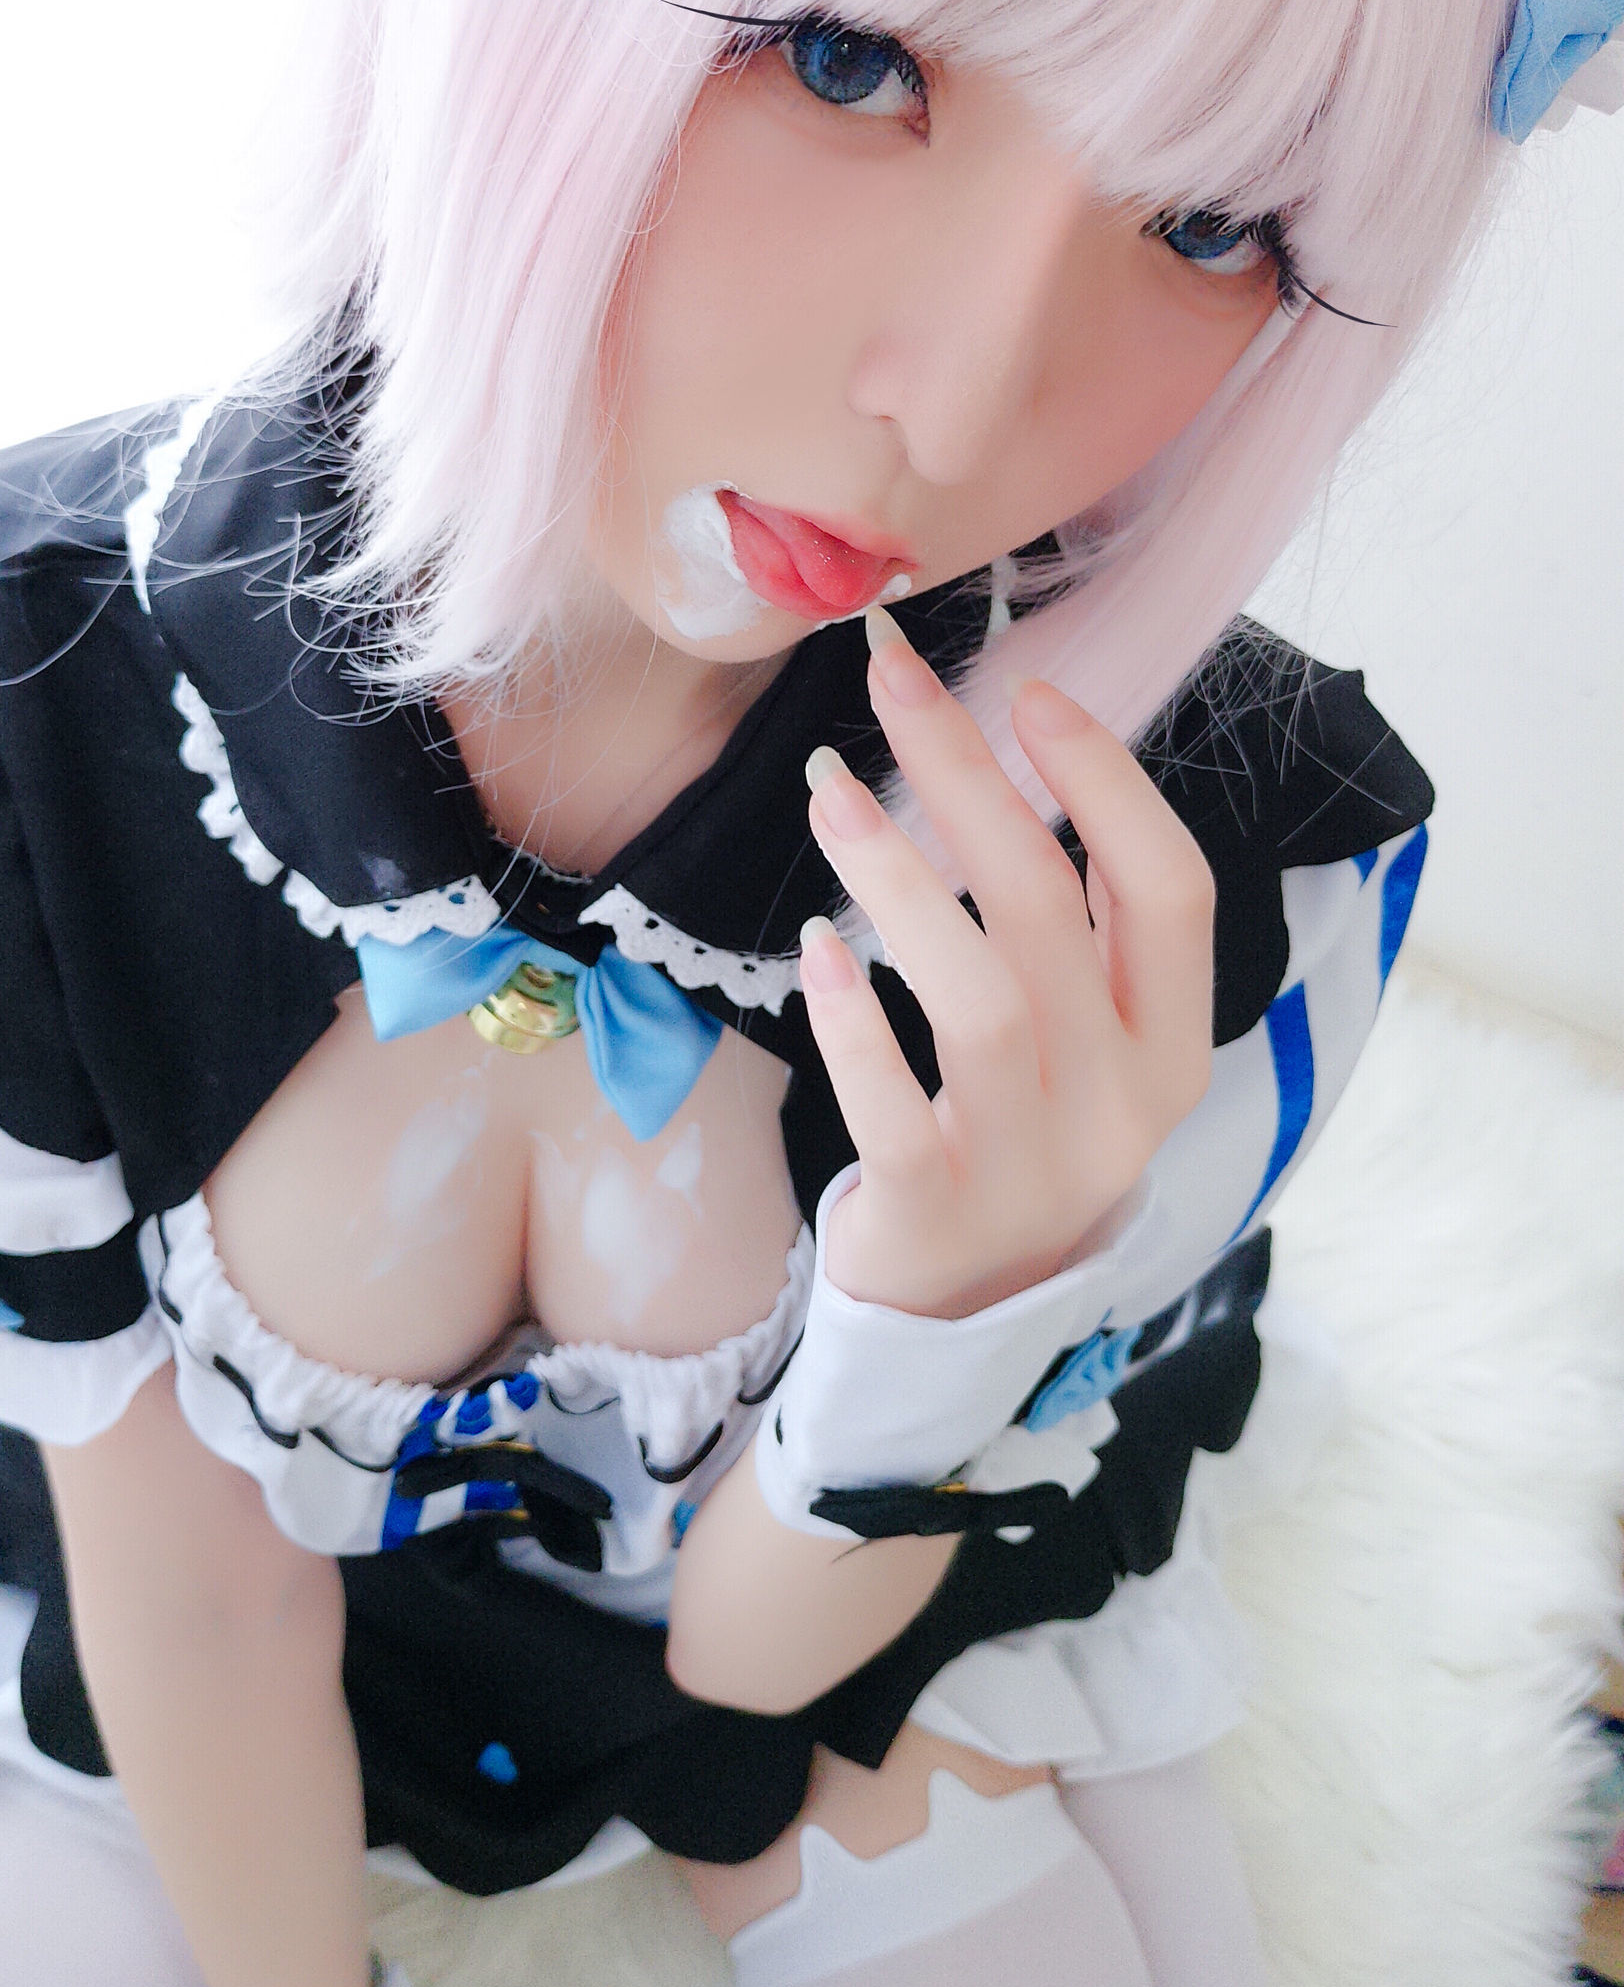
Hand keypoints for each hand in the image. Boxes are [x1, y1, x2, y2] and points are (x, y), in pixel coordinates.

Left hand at [798, 609, 1213, 1318]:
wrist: (966, 1304)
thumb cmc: (1019, 1121)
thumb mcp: (1083, 1032)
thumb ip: (1072, 919)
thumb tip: (1006, 746)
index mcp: (1173, 1042)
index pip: (1172, 888)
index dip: (1105, 781)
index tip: (1026, 689)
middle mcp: (1121, 1104)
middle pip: (1049, 911)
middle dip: (968, 777)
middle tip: (890, 681)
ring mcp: (1032, 1165)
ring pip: (980, 1000)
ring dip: (900, 877)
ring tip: (829, 788)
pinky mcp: (935, 1212)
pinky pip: (894, 1106)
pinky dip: (853, 1018)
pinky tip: (814, 943)